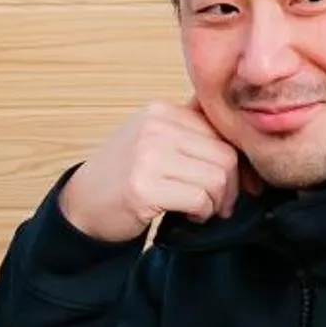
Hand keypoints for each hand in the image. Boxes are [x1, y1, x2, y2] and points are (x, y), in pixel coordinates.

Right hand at [57, 100, 245, 242]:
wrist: (82, 204)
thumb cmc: (123, 176)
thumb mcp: (153, 139)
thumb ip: (190, 129)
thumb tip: (243, 131)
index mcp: (161, 111)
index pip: (221, 131)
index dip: (237, 162)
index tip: (239, 183)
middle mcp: (154, 127)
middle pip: (224, 155)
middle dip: (230, 187)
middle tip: (220, 204)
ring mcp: (146, 155)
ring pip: (215, 179)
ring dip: (215, 203)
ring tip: (201, 210)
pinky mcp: (143, 187)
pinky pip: (198, 199)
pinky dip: (201, 213)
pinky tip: (189, 215)